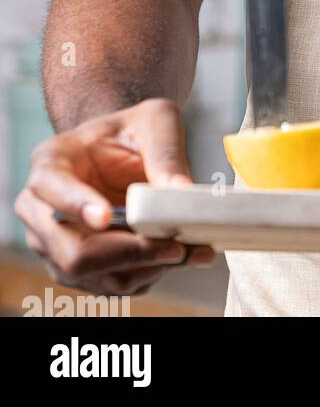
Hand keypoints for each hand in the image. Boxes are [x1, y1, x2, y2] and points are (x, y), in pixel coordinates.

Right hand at [14, 97, 215, 297]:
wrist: (124, 150)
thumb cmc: (133, 130)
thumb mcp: (156, 122)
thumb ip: (166, 153)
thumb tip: (180, 193)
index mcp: (51, 162)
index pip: (51, 187)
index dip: (76, 205)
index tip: (106, 216)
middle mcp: (42, 210)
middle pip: (70, 250)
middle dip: (126, 252)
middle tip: (174, 245)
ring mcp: (56, 245)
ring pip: (93, 276)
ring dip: (143, 269)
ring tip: (189, 250)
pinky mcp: (80, 268)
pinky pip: (111, 284)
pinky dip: (147, 275)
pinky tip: (177, 256)